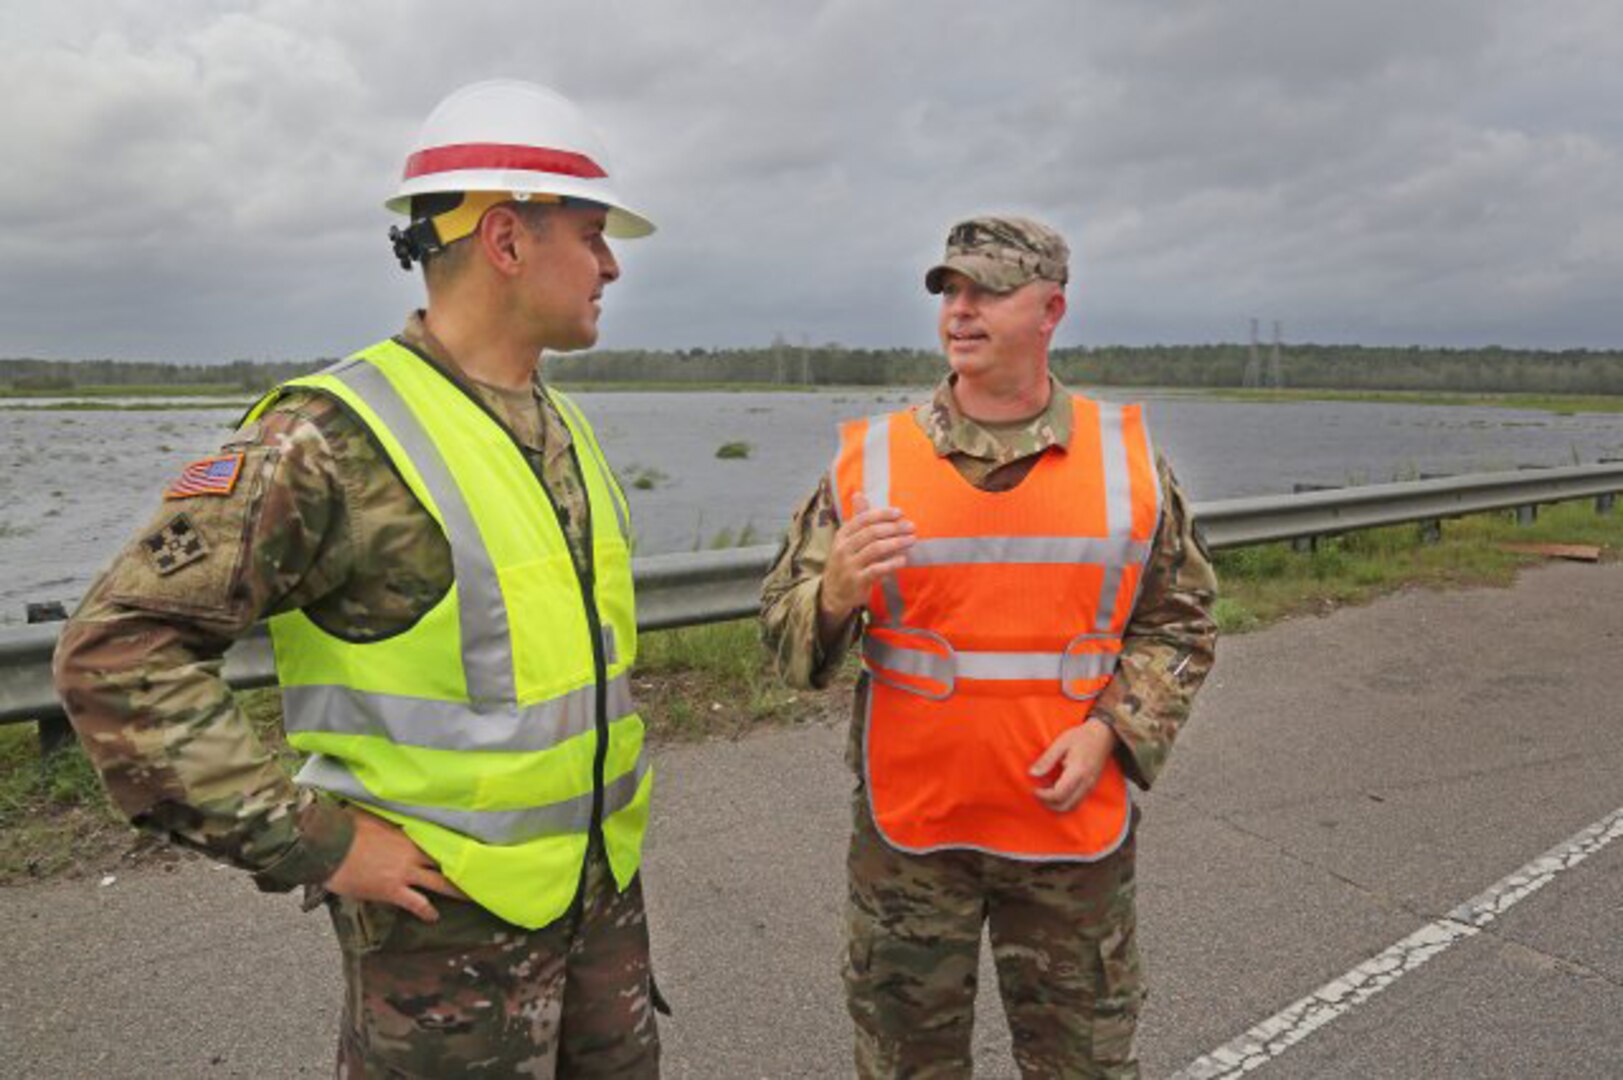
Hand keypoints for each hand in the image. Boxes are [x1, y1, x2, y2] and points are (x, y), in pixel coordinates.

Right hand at [324, 807, 466, 921]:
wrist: (328, 845)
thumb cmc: (345, 827)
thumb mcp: (369, 814)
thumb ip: (384, 814)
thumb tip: (385, 802)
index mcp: (407, 834)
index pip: (438, 839)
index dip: (454, 845)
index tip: (471, 847)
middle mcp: (412, 853)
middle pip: (446, 861)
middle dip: (464, 868)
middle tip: (481, 873)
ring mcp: (404, 872)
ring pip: (439, 883)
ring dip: (456, 891)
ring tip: (471, 897)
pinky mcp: (392, 890)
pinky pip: (417, 903)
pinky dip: (427, 911)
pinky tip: (434, 917)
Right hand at [818, 491, 915, 630]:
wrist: (833, 593)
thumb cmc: (846, 561)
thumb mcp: (847, 540)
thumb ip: (857, 519)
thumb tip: (859, 494)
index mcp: (842, 534)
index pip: (863, 519)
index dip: (882, 514)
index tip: (900, 513)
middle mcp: (843, 548)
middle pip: (871, 533)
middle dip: (894, 528)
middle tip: (911, 526)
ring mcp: (849, 565)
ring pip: (876, 549)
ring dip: (896, 543)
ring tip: (911, 540)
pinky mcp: (857, 581)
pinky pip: (876, 569)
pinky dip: (891, 563)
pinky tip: (903, 559)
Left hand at [1029, 719, 1117, 812]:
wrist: (1104, 735)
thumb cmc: (1081, 737)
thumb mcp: (1060, 743)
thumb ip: (1046, 760)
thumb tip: (1032, 774)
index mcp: (1077, 772)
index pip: (1058, 794)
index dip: (1043, 796)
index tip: (1034, 789)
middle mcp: (1085, 783)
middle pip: (1065, 806)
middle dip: (1049, 804)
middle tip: (1038, 794)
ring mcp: (1090, 786)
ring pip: (1072, 807)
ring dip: (1057, 805)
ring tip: (1045, 794)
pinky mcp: (1091, 787)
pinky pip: (1077, 802)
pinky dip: (1065, 801)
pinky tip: (1056, 791)